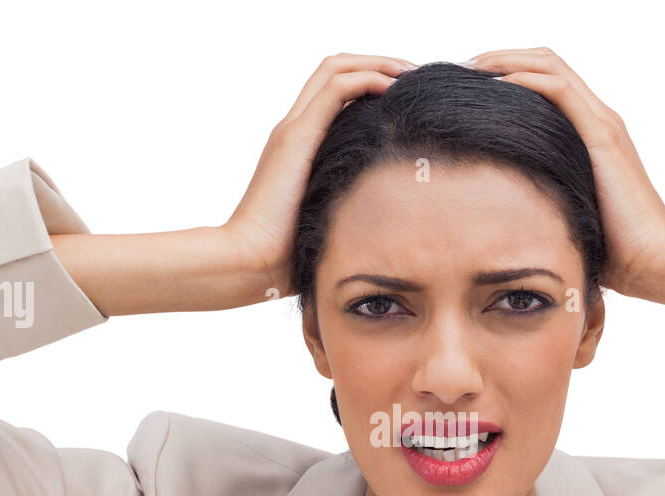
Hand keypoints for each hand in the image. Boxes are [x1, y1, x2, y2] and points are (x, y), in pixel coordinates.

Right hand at [223, 53, 416, 299]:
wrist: (250, 262)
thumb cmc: (287, 256)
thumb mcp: (327, 222)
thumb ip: (347, 209)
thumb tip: (387, 224)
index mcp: (299, 145)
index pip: (334, 91)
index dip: (371, 79)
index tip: (408, 92)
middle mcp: (294, 128)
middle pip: (335, 68)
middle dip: (378, 62)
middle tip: (414, 73)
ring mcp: (292, 130)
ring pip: (335, 68)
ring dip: (377, 63)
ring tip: (410, 72)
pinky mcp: (296, 139)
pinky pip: (335, 90)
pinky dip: (367, 79)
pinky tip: (393, 87)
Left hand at [462, 47, 664, 299]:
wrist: (652, 261)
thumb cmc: (613, 250)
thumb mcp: (569, 215)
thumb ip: (546, 200)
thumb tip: (506, 215)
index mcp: (593, 133)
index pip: (550, 81)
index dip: (511, 71)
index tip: (471, 84)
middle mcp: (600, 119)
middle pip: (547, 63)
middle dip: (502, 57)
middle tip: (464, 67)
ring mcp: (602, 124)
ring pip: (551, 66)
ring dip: (507, 60)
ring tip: (472, 67)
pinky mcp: (602, 138)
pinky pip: (560, 91)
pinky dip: (527, 80)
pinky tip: (498, 84)